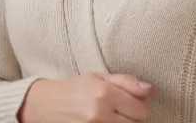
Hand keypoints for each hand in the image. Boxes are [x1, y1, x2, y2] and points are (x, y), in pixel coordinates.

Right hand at [18, 72, 153, 122]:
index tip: (127, 102)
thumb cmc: (74, 89)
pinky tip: (104, 122)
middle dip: (131, 117)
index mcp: (104, 93)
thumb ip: (126, 82)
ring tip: (110, 117)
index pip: (141, 109)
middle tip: (117, 110)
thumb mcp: (98, 77)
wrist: (45, 105)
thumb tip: (150, 89)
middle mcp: (100, 113)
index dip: (137, 105)